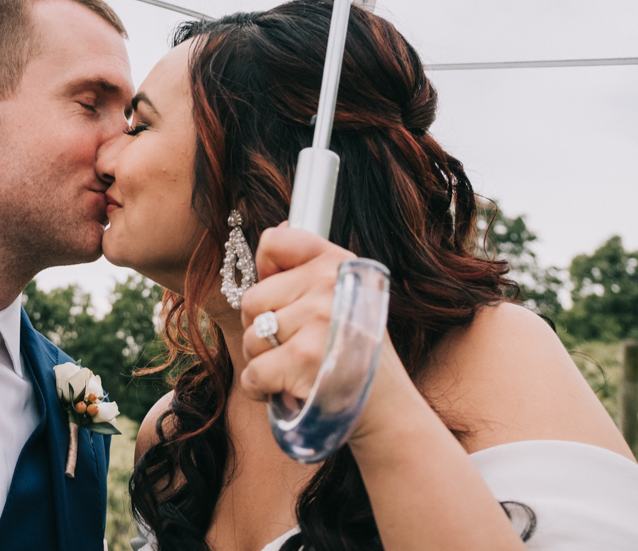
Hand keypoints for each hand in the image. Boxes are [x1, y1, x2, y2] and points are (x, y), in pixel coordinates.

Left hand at [238, 224, 354, 399]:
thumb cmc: (356, 352)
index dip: (265, 273)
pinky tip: (286, 390)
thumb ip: (308, 267)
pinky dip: (260, 389)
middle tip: (291, 346)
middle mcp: (329, 284)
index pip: (273, 243)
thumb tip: (276, 228)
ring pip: (250, 338)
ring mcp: (318, 320)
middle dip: (261, 330)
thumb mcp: (346, 297)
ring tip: (295, 369)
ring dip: (263, 362)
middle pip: (252, 300)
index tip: (280, 297)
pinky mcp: (303, 359)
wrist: (388, 409)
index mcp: (337, 263)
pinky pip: (252, 372)